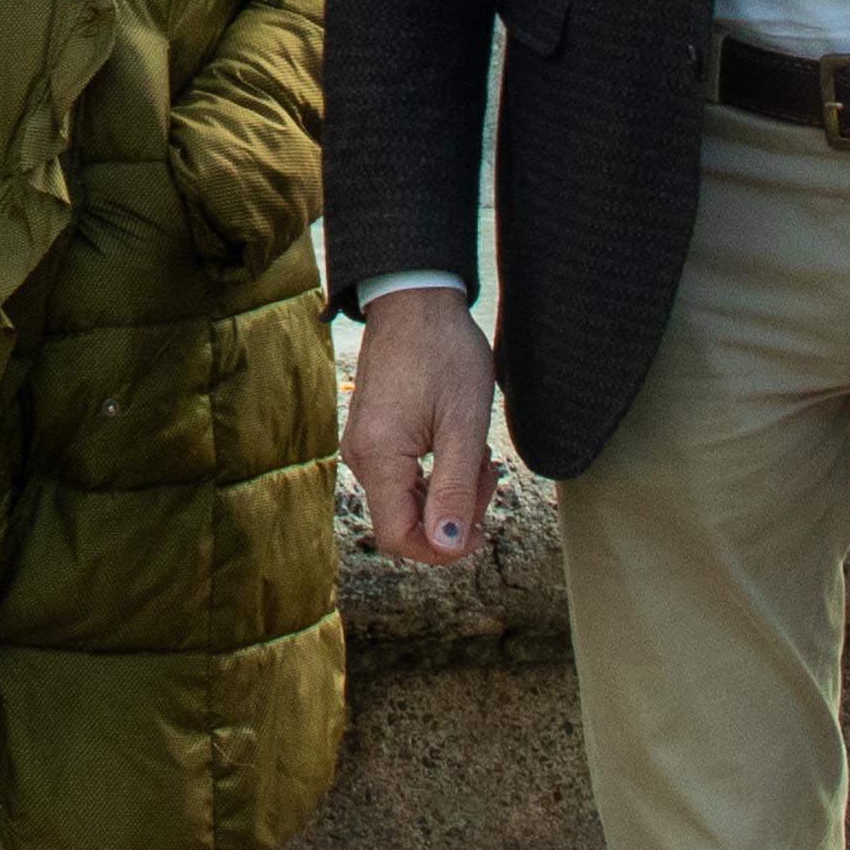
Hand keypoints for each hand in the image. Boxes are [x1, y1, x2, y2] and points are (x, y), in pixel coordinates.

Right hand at [343, 287, 497, 564]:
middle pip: (406, 520)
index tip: (482, 530)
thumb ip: (455, 489)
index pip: (397, 537)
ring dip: (449, 488)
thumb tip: (448, 546)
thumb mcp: (463, 424)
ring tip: (477, 451)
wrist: (416, 300)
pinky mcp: (373, 434)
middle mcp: (360, 456)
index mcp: (378, 456)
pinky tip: (458, 444)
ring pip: (408, 498)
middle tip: (489, 472)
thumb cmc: (444, 352)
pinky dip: (436, 471)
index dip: (440, 549)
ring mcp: (364, 445)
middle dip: (454, 510)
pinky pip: (403, 475)